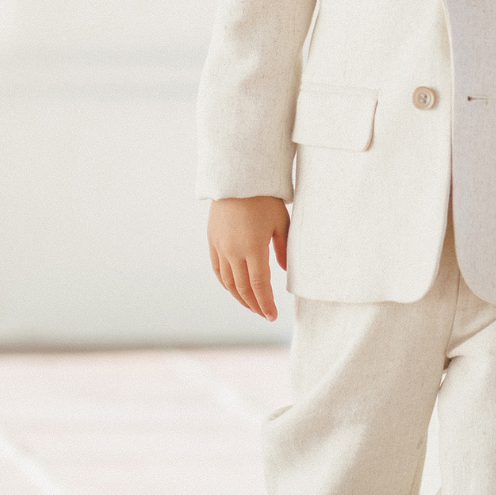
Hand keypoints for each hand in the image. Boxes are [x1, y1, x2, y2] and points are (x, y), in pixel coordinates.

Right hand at [207, 196, 289, 319]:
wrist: (237, 178)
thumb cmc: (264, 199)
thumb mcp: (281, 223)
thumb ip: (283, 249)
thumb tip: (282, 272)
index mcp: (253, 248)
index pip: (259, 286)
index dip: (265, 303)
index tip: (272, 316)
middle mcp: (233, 251)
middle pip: (243, 288)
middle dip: (254, 305)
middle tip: (264, 314)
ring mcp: (220, 247)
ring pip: (228, 282)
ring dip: (239, 298)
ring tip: (251, 305)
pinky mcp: (212, 241)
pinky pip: (217, 269)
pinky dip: (226, 283)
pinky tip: (234, 289)